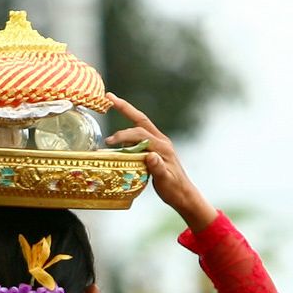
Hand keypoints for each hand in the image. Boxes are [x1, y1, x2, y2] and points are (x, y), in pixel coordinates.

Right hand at [105, 96, 215, 232]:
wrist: (184, 195)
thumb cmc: (174, 190)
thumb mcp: (166, 182)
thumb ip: (158, 169)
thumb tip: (150, 156)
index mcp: (163, 148)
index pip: (140, 134)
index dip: (124, 135)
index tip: (109, 141)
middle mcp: (161, 141)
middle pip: (140, 120)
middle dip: (125, 108)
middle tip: (109, 97)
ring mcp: (159, 144)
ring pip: (140, 125)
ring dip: (126, 114)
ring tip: (110, 105)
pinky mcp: (155, 149)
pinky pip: (140, 135)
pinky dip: (128, 131)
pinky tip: (119, 136)